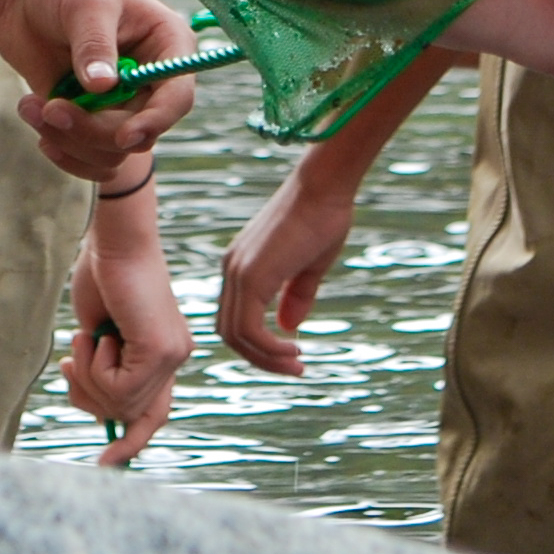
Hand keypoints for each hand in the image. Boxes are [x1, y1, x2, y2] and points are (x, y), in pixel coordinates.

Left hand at [1, 0, 198, 182]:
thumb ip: (95, 44)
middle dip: (92, 130)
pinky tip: (33, 118)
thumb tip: (103, 88)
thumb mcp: (85, 3)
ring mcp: (121, 104)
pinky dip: (60, 148)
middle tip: (50, 109)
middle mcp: (151, 81)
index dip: (156, 120)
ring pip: (110, 152)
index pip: (178, 96)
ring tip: (29, 106)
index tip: (123, 136)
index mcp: (167, 45)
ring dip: (69, 140)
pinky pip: (87, 156)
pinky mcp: (90, 118)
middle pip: (138, 133)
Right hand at [66, 220, 191, 465]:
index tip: (104, 463)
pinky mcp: (161, 350)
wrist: (113, 238)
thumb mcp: (97, 334)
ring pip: (120, 404)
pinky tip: (97, 334)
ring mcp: (173, 355)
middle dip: (91, 399)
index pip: (153, 413)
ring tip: (85, 338)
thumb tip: (97, 407)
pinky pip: (119, 388)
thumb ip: (103, 370)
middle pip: (131, 416)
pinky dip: (94, 366)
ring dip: (88, 376)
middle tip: (71, 363)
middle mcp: (176, 357)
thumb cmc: (101, 275)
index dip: (130, 442)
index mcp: (164, 354)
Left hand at [215, 158, 360, 374]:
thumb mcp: (308, 266)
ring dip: (266, 358)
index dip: (259, 345)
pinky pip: (249, 327)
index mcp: (241, 267)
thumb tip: (288, 328)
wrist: (324, 186)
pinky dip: (268, 347)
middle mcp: (232, 270)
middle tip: (293, 368)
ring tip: (296, 365)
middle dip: (260, 358)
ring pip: (235, 335)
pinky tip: (294, 350)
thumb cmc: (323, 218)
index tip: (290, 355)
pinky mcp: (251, 275)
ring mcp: (237, 272)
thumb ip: (295, 296)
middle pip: (230, 333)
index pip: (235, 320)